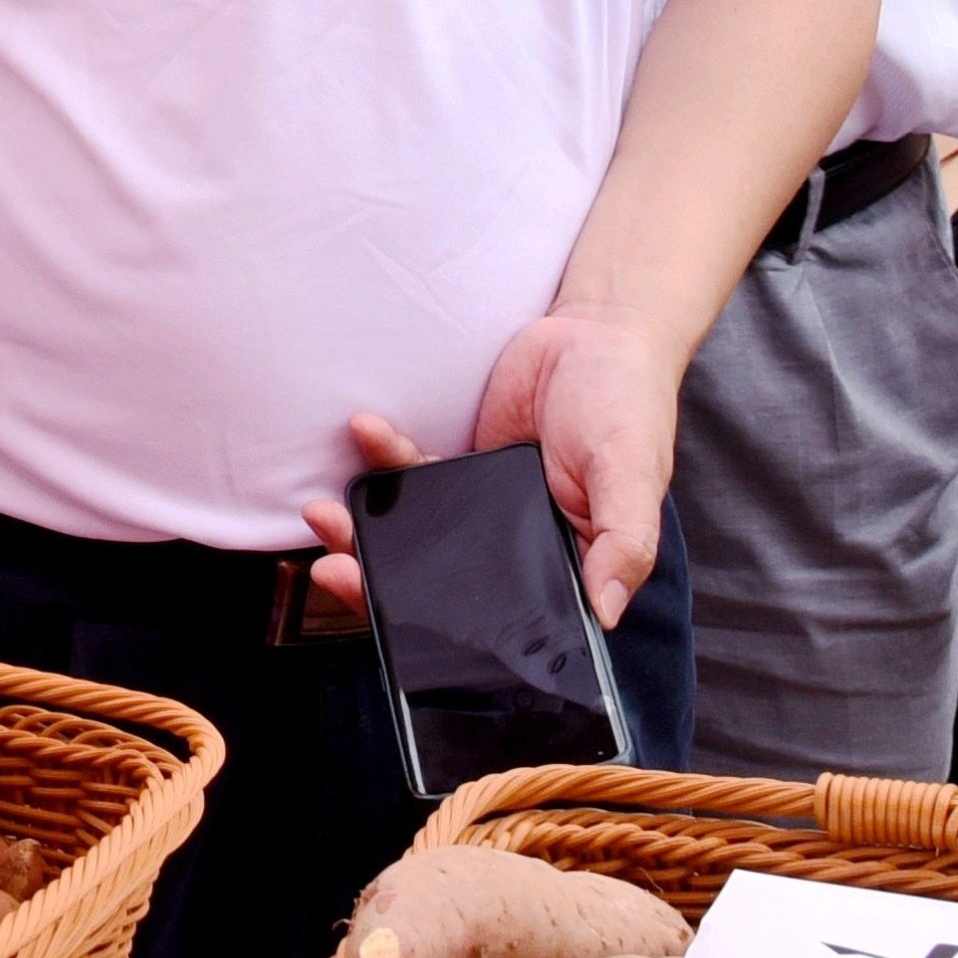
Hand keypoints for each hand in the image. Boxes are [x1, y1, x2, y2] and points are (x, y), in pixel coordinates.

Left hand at [289, 306, 683, 635]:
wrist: (594, 330)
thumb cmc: (628, 404)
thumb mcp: (634, 472)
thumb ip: (625, 542)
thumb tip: (608, 613)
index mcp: (565, 565)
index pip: (502, 618)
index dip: (445, 627)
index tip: (391, 622)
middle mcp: (518, 545)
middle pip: (440, 580)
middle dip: (381, 578)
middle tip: (333, 568)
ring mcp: (482, 505)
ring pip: (415, 531)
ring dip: (364, 524)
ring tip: (323, 511)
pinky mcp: (460, 463)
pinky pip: (412, 472)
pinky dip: (383, 457)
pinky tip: (365, 432)